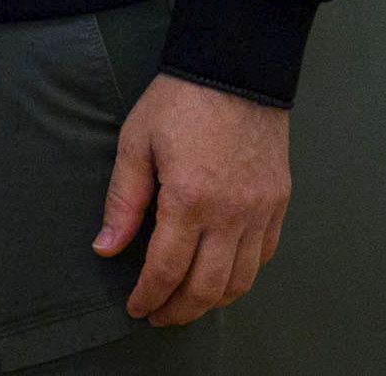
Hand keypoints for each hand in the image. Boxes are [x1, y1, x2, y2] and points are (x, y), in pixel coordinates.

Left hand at [96, 72, 291, 326]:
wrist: (235, 69)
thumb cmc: (180, 100)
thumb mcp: (136, 143)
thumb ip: (123, 201)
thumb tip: (107, 246)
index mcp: (189, 199)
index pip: (167, 269)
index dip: (149, 296)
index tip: (137, 308)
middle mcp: (231, 213)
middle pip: (207, 287)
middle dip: (180, 310)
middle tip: (159, 316)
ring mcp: (260, 210)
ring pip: (241, 280)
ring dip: (212, 301)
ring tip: (188, 304)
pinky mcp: (278, 202)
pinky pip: (264, 255)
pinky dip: (243, 275)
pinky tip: (223, 275)